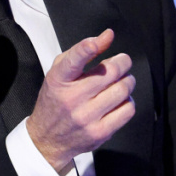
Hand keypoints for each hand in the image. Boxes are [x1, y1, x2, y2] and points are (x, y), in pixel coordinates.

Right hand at [26, 28, 136, 174]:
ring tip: (121, 81)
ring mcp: (86, 117)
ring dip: (127, 81)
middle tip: (122, 62)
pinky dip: (128, 101)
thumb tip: (108, 36)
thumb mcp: (60, 72)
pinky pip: (127, 110)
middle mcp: (71, 99)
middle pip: (110, 72)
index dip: (86, 48)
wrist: (47, 139)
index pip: (72, 61)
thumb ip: (82, 51)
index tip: (96, 42)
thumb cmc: (56, 100)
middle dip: (122, 62)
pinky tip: (119, 100)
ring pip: (122, 90)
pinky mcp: (100, 132)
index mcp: (58, 80)